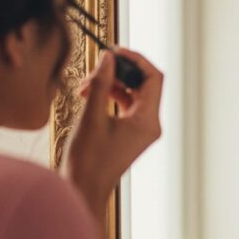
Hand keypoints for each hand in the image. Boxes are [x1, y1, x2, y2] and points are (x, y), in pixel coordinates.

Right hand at [65, 49, 162, 216]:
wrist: (84, 189)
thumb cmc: (88, 160)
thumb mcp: (91, 116)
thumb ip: (101, 83)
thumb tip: (108, 58)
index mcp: (148, 121)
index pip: (154, 78)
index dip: (136, 59)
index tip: (115, 50)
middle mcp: (150, 125)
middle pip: (143, 84)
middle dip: (119, 72)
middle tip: (96, 67)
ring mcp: (142, 130)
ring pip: (132, 94)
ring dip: (110, 85)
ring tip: (85, 86)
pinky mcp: (131, 134)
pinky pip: (126, 106)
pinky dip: (110, 97)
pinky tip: (89, 95)